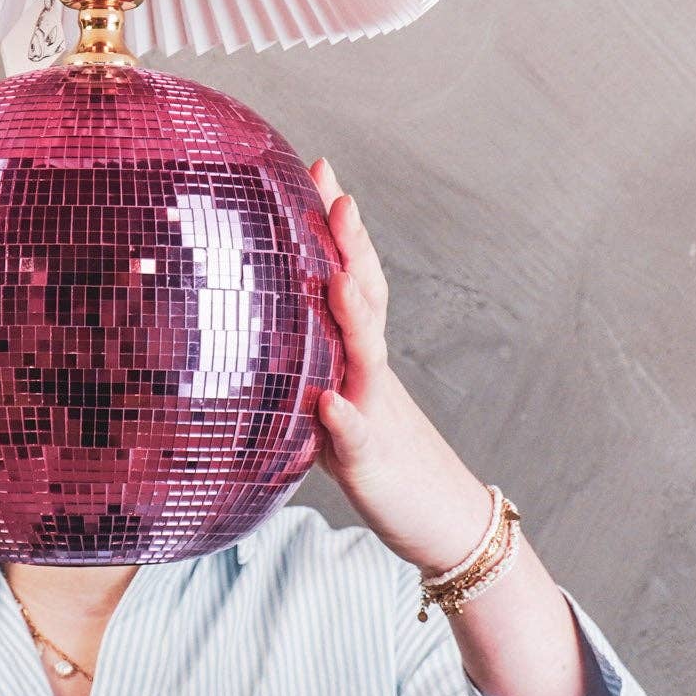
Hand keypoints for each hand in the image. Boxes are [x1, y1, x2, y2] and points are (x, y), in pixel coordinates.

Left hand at [308, 157, 496, 575]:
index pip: (351, 277)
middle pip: (365, 300)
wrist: (443, 523)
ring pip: (364, 359)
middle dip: (352, 249)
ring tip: (338, 278)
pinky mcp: (371, 463)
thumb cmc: (382, 461)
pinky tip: (328, 403)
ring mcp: (375, 414)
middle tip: (338, 196)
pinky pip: (357, 440)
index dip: (338, 229)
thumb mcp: (337, 404)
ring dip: (353, 318)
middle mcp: (370, 373)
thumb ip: (307, 367)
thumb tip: (253, 330)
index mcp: (358, 355)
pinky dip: (344, 420)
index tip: (321, 172)